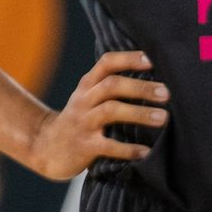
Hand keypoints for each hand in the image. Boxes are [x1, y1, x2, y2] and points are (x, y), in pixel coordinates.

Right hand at [28, 51, 165, 179]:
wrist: (45, 146)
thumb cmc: (80, 119)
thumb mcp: (89, 97)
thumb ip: (112, 86)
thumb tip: (156, 80)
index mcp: (88, 84)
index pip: (107, 63)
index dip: (129, 58)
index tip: (152, 60)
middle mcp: (84, 99)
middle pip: (112, 85)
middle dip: (141, 87)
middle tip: (167, 93)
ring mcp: (83, 122)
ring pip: (110, 110)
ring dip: (139, 113)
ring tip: (163, 118)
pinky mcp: (83, 146)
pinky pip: (108, 146)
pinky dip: (128, 149)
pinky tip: (146, 152)